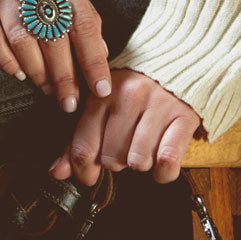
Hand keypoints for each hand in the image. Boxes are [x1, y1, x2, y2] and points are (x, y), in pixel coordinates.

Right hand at [0, 0, 109, 111]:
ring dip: (36, 72)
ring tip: (45, 89)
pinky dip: (4, 59)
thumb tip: (99, 52)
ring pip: (22, 40)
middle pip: (53, 38)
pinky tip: (16, 73)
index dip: (94, 61)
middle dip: (64, 77)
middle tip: (69, 103)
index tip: (101, 90)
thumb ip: (79, 10)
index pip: (83, 24)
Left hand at [49, 69, 200, 184]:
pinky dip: (163, 171)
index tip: (89, 175)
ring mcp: (158, 106)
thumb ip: (79, 140)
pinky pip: (167, 162)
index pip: (84, 147)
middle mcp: (129, 96)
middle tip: (125, 146)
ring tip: (145, 146)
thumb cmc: (137, 91)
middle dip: (117, 161)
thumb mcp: (103, 107)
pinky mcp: (184, 117)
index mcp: (103, 93)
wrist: (181, 64)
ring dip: (141, 163)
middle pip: (112, 159)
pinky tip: (161, 160)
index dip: (83, 171)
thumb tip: (57, 172)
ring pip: (139, 162)